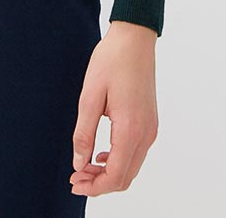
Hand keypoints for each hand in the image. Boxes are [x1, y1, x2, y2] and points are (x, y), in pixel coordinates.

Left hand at [69, 20, 158, 196]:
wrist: (134, 37)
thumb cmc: (112, 60)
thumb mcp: (89, 97)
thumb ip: (84, 134)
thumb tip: (79, 163)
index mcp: (131, 128)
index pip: (115, 176)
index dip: (93, 187)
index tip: (74, 181)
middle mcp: (146, 132)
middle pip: (125, 177)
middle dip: (100, 183)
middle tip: (76, 175)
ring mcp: (151, 127)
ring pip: (131, 167)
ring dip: (109, 172)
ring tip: (85, 165)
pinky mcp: (150, 121)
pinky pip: (136, 152)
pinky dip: (119, 160)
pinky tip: (101, 153)